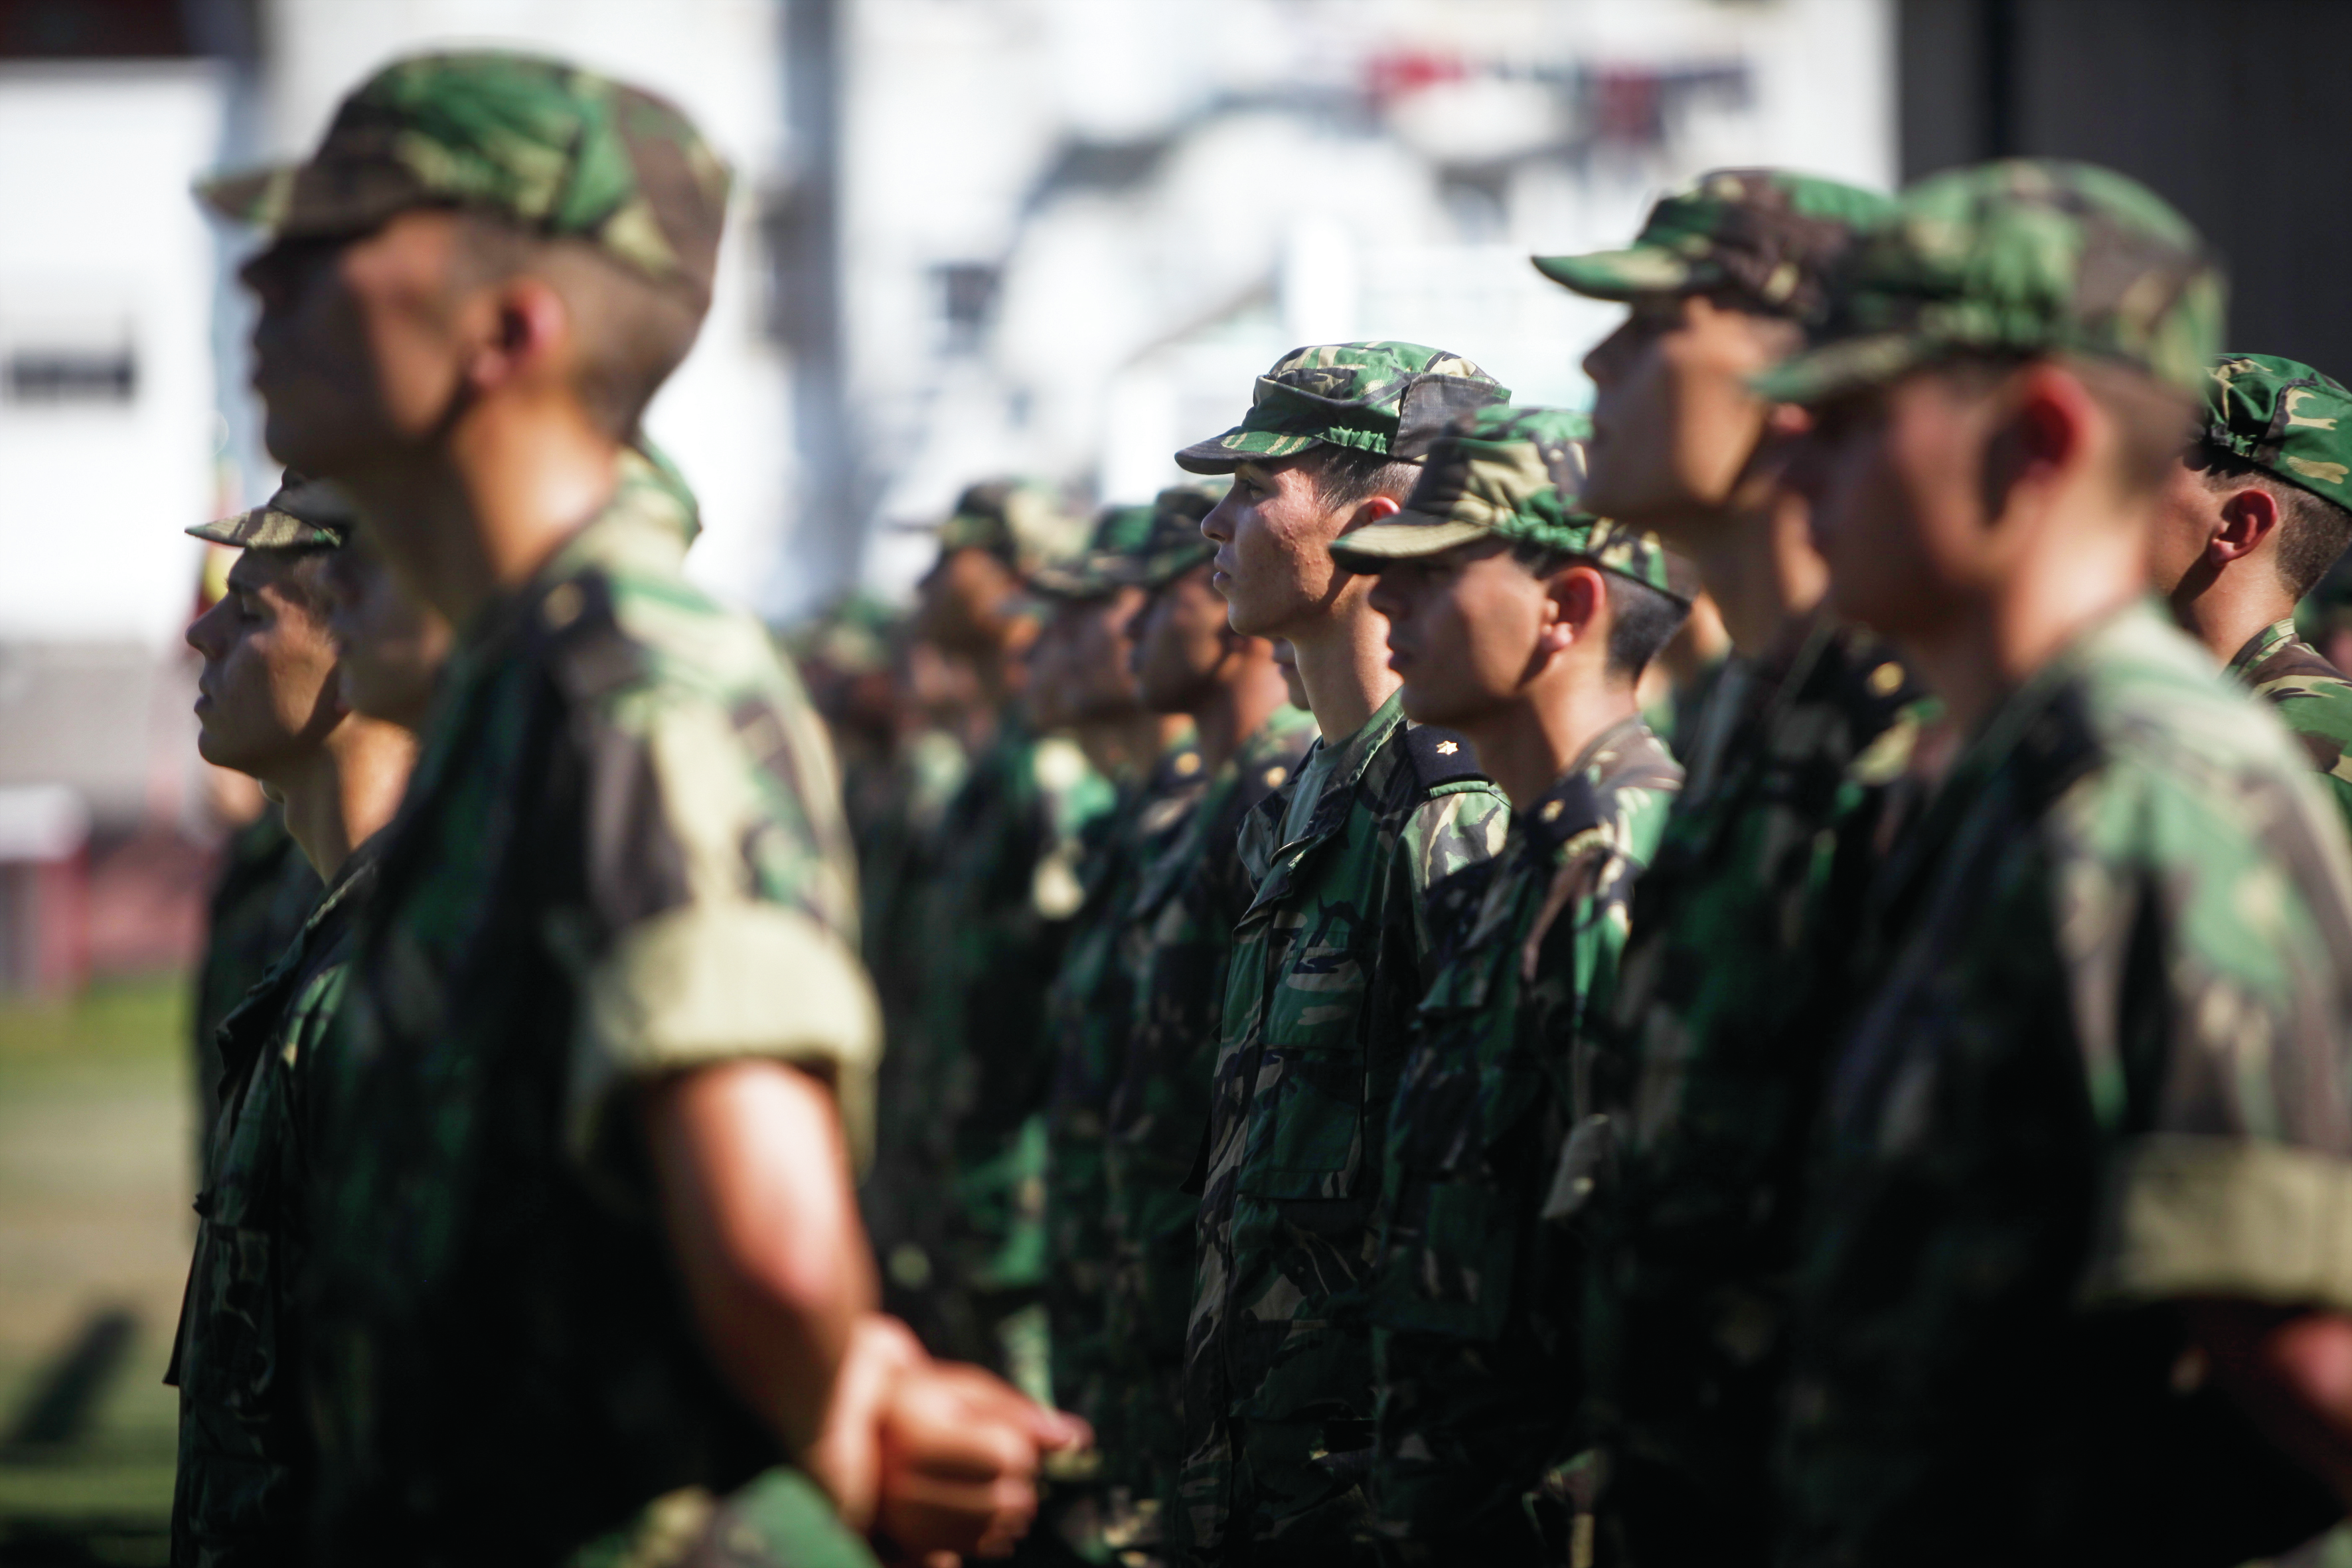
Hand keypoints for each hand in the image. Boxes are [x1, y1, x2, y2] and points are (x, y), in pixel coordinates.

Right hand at [873, 1353, 1088, 1560]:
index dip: (1020, 1448)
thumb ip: (1020, 1413)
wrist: (864, 1424)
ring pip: (987, 1531)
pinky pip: (966, 1549)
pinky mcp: (904, 1543)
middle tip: (1010, 1466)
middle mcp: (898, 1484)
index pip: (1006, 1456)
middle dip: (1019, 1485)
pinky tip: (987, 1515)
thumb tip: (1077, 1439)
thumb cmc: (926, 1398)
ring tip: (998, 1487)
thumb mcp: (968, 1391)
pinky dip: (989, 1535)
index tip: (1007, 1438)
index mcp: (917, 1435)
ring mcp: (898, 1520)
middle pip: (1000, 1501)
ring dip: (1009, 1513)